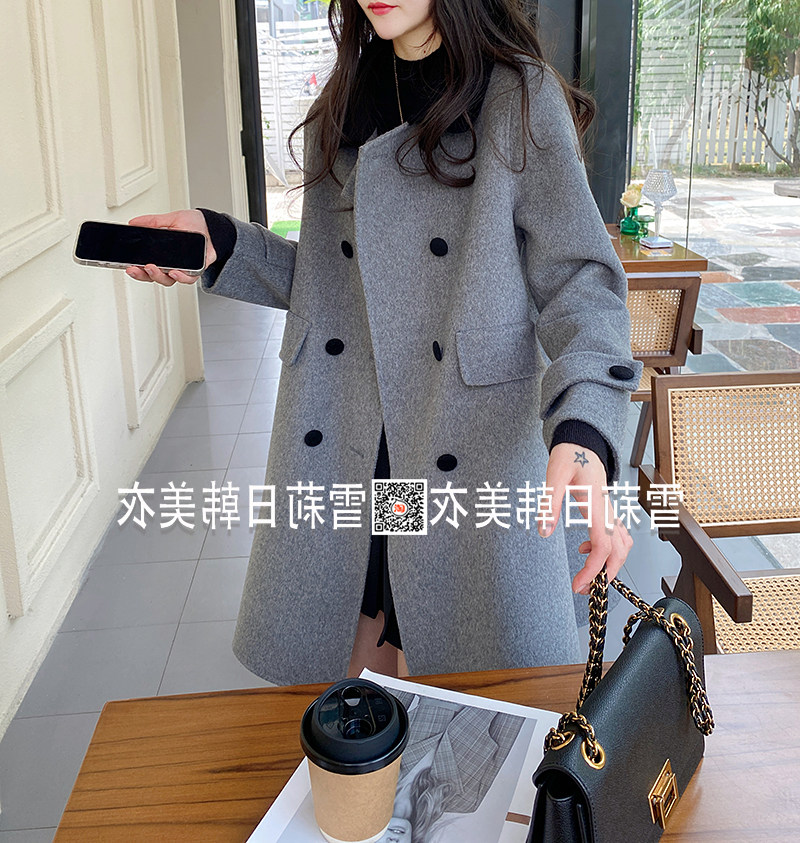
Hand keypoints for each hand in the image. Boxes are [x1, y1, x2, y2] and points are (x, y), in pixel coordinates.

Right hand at [123, 210, 214, 285]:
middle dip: (142, 275)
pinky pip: (188, 279)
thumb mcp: (172, 219)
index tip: (127, 266)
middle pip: (154, 276)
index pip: (145, 266)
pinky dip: (181, 278)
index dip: (136, 269)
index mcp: (162, 255)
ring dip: (158, 276)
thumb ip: (153, 222)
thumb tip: (134, 222)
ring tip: (151, 268)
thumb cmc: (195, 225)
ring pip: (168, 280)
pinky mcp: (196, 270)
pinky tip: (175, 273)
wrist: (213, 227)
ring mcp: (183, 269)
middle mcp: (171, 265)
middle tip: (134, 268)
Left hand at [538, 442, 632, 594]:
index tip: (579, 584)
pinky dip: (606, 550)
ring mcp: (610, 511)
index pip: (603, 546)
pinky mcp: (606, 510)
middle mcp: (608, 510)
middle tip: (584, 589)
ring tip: (586, 576)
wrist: (582, 440)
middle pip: (619, 551)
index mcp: (597, 505)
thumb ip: (549, 502)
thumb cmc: (570, 454)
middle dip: (605, 574)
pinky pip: (616, 536)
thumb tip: (544, 531)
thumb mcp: (555, 474)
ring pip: (622, 545)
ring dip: (609, 564)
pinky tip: (583, 550)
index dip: (594, 569)